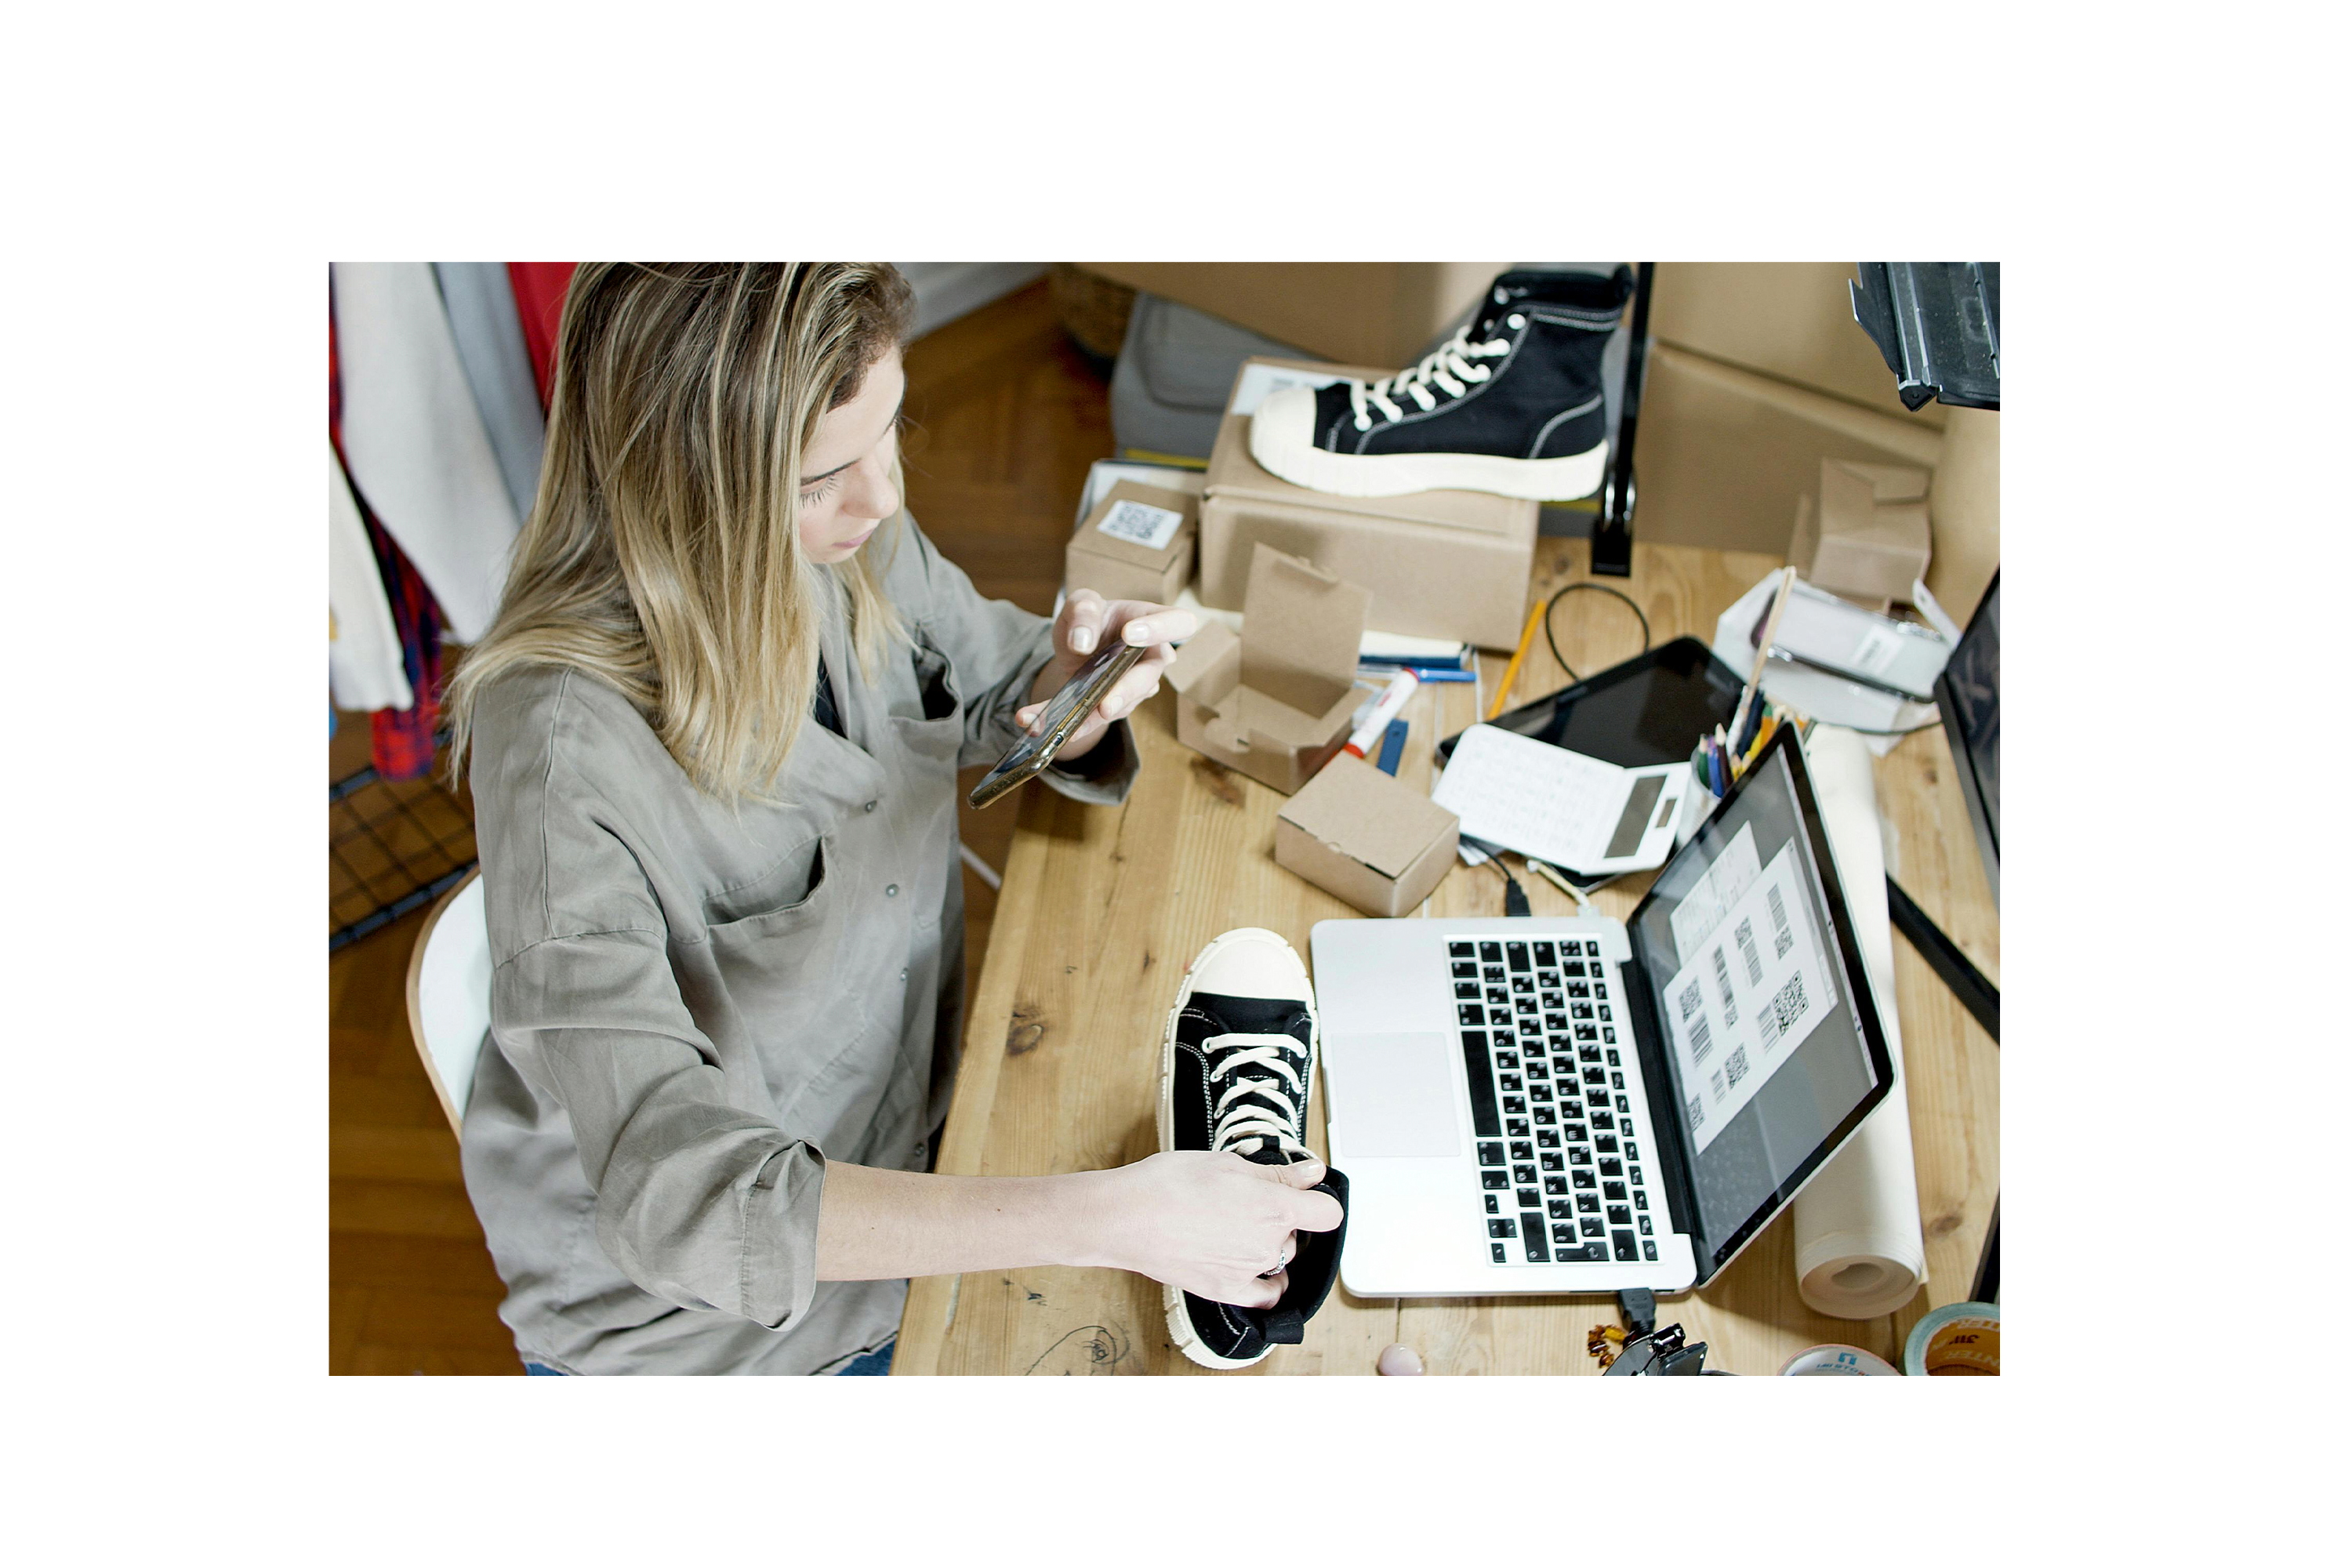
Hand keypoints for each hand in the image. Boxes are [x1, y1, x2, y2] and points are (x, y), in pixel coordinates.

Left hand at [1016, 590, 1196, 760]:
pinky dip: (1064, 724)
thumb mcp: (1080, 604)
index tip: (1130, 634)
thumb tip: (1083, 641)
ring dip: (1090, 718)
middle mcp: (1150, 658)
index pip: (1179, 622)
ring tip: (1065, 726)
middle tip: (1106, 705)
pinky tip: (1036, 724)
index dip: (1162, 629)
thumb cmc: (1089, 619)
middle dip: (1126, 692)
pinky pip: (1093, 720)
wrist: (1076, 647)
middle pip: (1150, 676)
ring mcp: (1135, 687)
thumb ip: (1082, 610)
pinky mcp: (1114, 708)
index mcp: (1150, 620)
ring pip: (1122, 706)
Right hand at [1080, 1151, 1343, 1308]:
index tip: (1305, 1192)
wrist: (1126, 1217)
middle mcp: (1268, 1244)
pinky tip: (1254, 1267)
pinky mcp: (1226, 1290)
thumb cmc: (1169, 1184)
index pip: (1328, 1213)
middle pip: (1297, 1233)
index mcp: (1274, 1208)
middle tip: (1245, 1199)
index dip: (1318, 1199)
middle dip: (1281, 1216)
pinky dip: (1267, 1282)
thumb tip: (1313, 1173)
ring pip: (1278, 1257)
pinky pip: (1265, 1294)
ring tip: (1229, 1224)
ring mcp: (1249, 1271)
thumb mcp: (1228, 1163)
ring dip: (1266, 1243)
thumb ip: (1279, 1174)